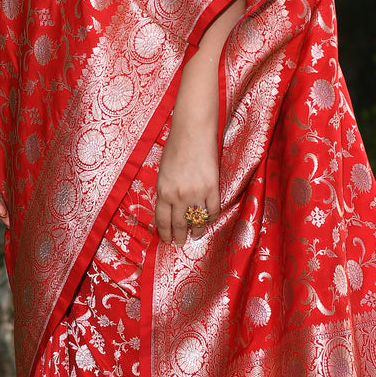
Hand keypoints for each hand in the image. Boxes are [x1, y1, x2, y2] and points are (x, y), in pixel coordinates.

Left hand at [155, 123, 218, 244]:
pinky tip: (209, 220)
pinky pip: (213, 210)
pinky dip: (212, 218)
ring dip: (197, 231)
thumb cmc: (175, 148)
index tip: (167, 240)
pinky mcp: (212, 188)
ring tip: (196, 235)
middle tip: (181, 243)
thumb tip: (171, 207)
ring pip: (197, 221)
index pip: (162, 220)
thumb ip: (166, 191)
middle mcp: (178, 196)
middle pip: (179, 224)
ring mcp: (196, 194)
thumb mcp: (163, 172)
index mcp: (163, 191)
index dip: (165, 233)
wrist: (192, 132)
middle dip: (179, 237)